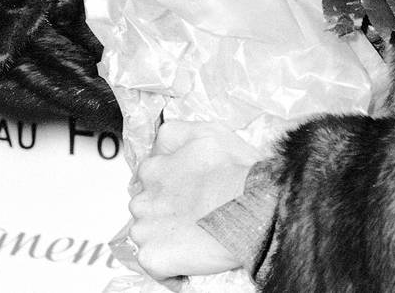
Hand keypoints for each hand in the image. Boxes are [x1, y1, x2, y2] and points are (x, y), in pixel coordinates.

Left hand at [129, 120, 261, 279]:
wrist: (251, 209)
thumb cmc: (237, 172)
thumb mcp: (209, 132)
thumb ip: (178, 132)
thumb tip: (163, 141)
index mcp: (155, 168)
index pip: (148, 174)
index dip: (167, 182)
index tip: (184, 189)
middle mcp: (145, 197)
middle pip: (144, 204)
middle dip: (162, 209)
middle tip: (191, 212)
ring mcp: (146, 229)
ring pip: (144, 233)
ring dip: (162, 235)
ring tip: (192, 234)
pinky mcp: (152, 257)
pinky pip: (152, 262)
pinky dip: (167, 262)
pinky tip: (189, 254)